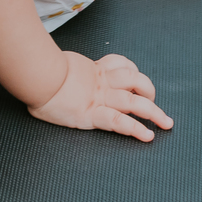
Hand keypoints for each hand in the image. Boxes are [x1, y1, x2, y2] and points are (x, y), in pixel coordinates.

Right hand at [30, 51, 171, 140]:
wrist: (36, 76)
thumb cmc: (41, 72)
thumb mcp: (58, 67)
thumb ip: (66, 71)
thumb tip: (59, 74)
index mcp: (93, 70)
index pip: (121, 65)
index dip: (133, 72)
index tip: (136, 82)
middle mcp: (101, 83)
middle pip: (135, 81)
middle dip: (151, 93)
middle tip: (160, 108)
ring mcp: (99, 98)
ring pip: (134, 101)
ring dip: (153, 111)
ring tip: (165, 123)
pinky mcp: (92, 114)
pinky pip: (120, 121)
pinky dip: (135, 129)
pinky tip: (147, 136)